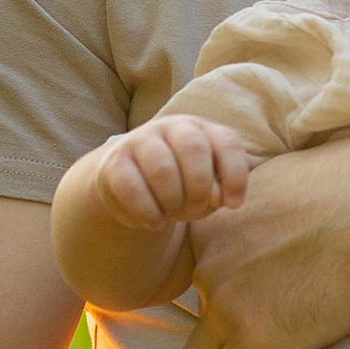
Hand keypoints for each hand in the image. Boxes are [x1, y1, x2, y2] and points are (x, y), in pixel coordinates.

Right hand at [92, 117, 249, 229]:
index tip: (234, 205)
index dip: (235, 176)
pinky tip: (154, 221)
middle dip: (200, 188)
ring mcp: (140, 140)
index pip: (228, 143)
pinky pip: (132, 187)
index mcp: (202, 130)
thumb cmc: (180, 186)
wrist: (130, 186)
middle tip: (195, 209)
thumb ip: (219, 190)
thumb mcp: (206, 189)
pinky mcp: (114, 162)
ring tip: (172, 214)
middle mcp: (172, 127)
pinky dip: (148, 212)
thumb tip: (218, 196)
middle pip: (194, 149)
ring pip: (162, 169)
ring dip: (173, 202)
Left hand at [181, 128, 349, 348]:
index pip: (200, 274)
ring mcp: (227, 305)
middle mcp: (209, 265)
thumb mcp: (288, 179)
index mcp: (214, 225)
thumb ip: (260, 200)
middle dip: (216, 337)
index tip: (239, 314)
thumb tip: (267, 207)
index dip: (221, 296)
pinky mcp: (254, 342)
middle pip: (196, 317)